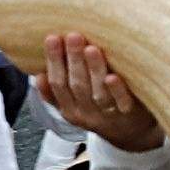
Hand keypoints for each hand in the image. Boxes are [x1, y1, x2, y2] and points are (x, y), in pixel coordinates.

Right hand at [36, 32, 164, 154]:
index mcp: (69, 109)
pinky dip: (116, 90)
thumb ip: (57, 91)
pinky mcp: (128, 114)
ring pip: (97, 93)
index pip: (57, 84)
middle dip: (73, 60)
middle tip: (73, 36)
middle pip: (76, 86)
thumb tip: (39, 73)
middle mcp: (86, 114)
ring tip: (90, 48)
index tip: (51, 37)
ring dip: (93, 70)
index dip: (53, 62)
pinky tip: (112, 76)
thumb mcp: (74, 104)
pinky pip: (121, 103)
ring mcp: (107, 115)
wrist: (130, 134)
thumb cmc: (98, 109)